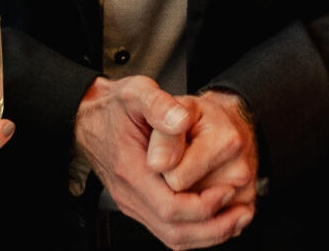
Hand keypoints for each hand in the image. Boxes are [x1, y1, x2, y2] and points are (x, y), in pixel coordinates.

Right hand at [75, 77, 253, 246]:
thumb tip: (181, 120)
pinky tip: (215, 220)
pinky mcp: (138, 205)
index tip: (226, 190)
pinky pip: (168, 230)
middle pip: (174, 231)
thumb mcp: (136, 92)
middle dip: (213, 227)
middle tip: (240, 212)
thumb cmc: (113, 107)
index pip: (169, 206)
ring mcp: (132, 203)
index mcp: (129, 169)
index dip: (203, 205)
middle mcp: (129, 194)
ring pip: (172, 238)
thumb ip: (159, 105)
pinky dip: (195, 231)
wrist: (88, 118)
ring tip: (236, 220)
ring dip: (208, 234)